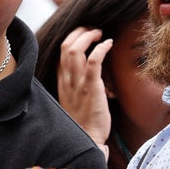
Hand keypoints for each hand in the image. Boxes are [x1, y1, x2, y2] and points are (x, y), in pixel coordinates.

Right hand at [57, 27, 112, 146]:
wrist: (87, 139)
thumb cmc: (84, 121)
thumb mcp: (75, 98)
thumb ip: (78, 82)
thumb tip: (92, 67)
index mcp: (62, 81)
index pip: (60, 52)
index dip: (72, 37)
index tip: (85, 33)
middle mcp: (67, 80)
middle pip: (65, 46)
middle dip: (79, 31)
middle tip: (93, 29)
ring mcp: (77, 84)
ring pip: (74, 50)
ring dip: (88, 36)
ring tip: (100, 33)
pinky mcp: (90, 88)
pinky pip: (93, 62)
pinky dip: (100, 48)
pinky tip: (108, 44)